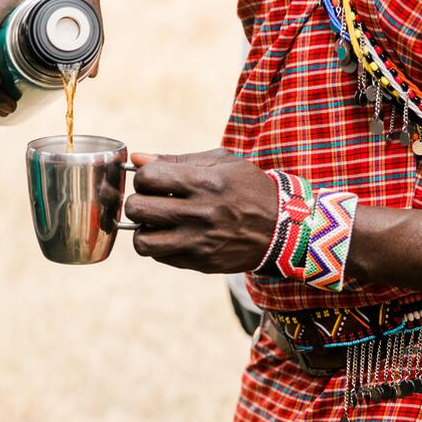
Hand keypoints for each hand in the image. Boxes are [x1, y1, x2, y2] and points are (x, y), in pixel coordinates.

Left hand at [123, 149, 276, 273]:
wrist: (284, 229)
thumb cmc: (249, 188)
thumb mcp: (222, 162)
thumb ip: (177, 159)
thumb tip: (137, 160)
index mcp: (204, 182)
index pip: (148, 178)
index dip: (143, 177)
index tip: (153, 180)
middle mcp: (200, 213)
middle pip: (138, 208)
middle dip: (138, 201)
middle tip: (151, 200)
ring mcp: (199, 241)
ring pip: (142, 241)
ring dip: (143, 229)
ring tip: (156, 222)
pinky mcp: (200, 262)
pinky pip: (159, 256)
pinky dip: (158, 245)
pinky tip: (172, 235)